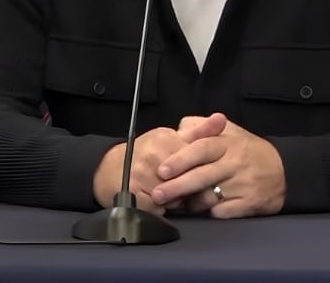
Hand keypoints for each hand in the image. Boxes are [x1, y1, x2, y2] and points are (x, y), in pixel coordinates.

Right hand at [93, 113, 226, 214]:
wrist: (108, 170)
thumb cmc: (144, 154)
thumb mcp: (171, 137)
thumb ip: (199, 131)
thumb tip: (221, 119)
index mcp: (165, 140)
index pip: (195, 160)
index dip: (199, 171)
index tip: (202, 175)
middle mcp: (153, 156)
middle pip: (187, 181)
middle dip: (189, 188)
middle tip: (186, 187)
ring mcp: (142, 176)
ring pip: (175, 198)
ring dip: (176, 200)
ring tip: (169, 194)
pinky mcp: (135, 196)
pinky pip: (161, 210)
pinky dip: (163, 210)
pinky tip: (158, 203)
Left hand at [151, 114, 285, 218]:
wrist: (284, 170)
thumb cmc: (247, 150)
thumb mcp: (227, 130)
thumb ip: (200, 127)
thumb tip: (177, 130)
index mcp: (226, 143)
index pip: (200, 149)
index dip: (180, 160)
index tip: (162, 170)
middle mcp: (234, 163)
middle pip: (201, 176)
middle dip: (177, 186)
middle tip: (158, 194)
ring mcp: (242, 185)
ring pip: (209, 197)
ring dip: (190, 202)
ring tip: (176, 203)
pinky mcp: (249, 204)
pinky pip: (222, 212)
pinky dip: (209, 212)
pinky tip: (200, 210)